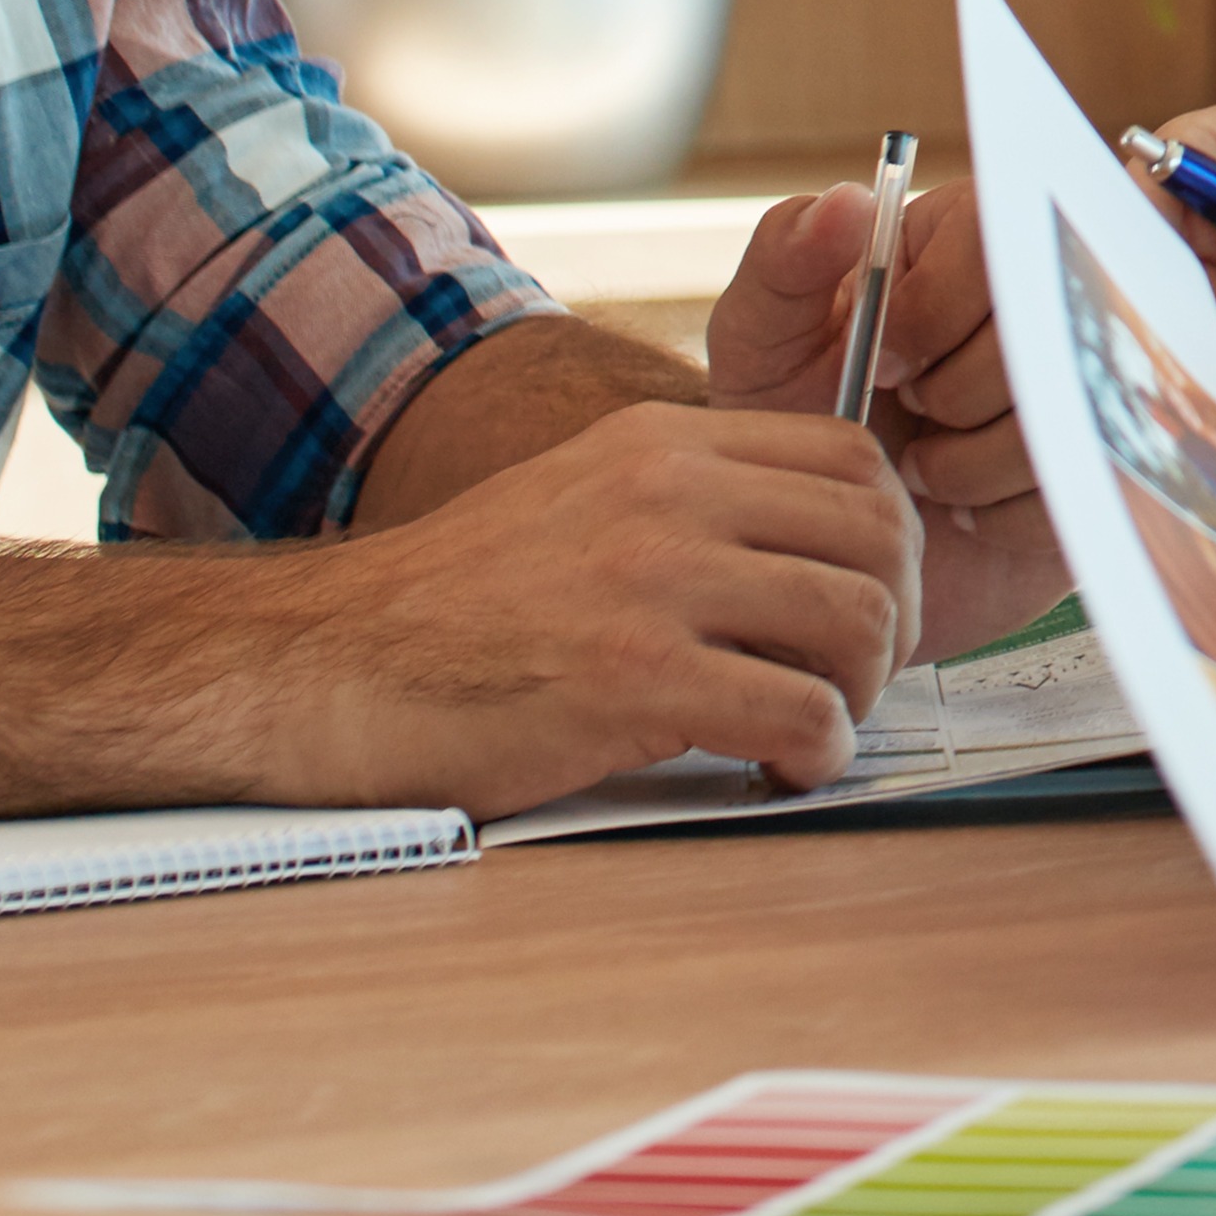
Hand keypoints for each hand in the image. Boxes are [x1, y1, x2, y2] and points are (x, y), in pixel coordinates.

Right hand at [238, 403, 914, 813]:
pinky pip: (800, 713)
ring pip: (858, 620)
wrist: (320, 667)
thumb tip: (810, 561)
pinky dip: (818, 755)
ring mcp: (651, 580)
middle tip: (856, 678)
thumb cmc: (450, 612)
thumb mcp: (580, 506)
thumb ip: (689, 511)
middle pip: (880, 534)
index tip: (865, 600)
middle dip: (895, 618)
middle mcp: (667, 492)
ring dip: (862, 692)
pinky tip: (779, 772)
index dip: (889, 539)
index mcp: (660, 444)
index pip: (851, 458)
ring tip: (813, 728)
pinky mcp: (633, 679)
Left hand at [706, 183, 1059, 652]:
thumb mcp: (763, 343)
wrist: (823, 555)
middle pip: (1045, 319)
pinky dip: (1003, 517)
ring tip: (925, 471)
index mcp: (962, 241)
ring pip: (1063, 411)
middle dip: (955, 395)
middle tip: (908, 417)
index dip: (937, 309)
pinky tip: (969, 510)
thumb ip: (784, 261)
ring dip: (971, 465)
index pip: (994, 231)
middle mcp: (1037, 296)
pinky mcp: (1102, 466)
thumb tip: (849, 199)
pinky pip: (1079, 485)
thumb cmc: (791, 431)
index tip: (883, 360)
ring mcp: (1080, 382)